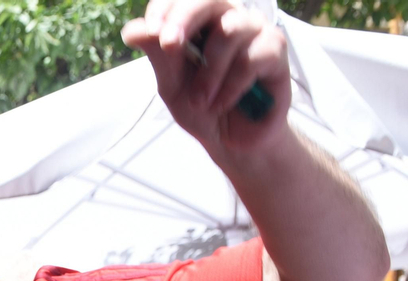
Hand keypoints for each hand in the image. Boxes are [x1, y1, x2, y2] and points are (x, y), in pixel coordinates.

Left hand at [122, 0, 291, 154]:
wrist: (230, 141)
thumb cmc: (203, 108)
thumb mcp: (172, 84)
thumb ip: (158, 55)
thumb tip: (132, 30)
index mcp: (200, 22)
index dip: (165, 7)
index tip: (151, 31)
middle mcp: (229, 18)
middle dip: (184, 19)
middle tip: (170, 44)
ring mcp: (255, 31)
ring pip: (230, 31)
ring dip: (209, 72)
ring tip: (201, 101)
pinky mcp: (275, 50)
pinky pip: (251, 58)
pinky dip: (231, 86)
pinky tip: (222, 103)